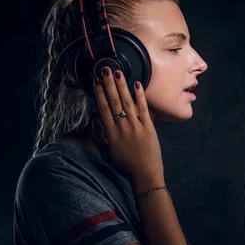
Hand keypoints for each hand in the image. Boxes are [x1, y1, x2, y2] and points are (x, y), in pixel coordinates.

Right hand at [93, 67, 164, 184]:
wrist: (145, 174)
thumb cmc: (125, 166)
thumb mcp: (106, 153)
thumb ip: (99, 137)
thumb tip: (95, 120)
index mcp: (110, 133)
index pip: (103, 109)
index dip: (99, 93)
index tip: (95, 81)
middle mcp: (122, 127)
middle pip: (114, 102)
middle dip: (108, 84)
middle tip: (105, 69)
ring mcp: (136, 126)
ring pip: (127, 102)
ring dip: (122, 86)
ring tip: (118, 72)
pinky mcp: (149, 127)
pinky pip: (144, 109)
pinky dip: (140, 96)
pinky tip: (137, 84)